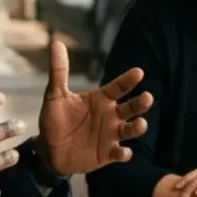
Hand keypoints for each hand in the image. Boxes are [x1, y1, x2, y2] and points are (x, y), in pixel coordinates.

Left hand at [37, 39, 151, 175]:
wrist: (49, 150)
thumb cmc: (54, 120)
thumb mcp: (54, 96)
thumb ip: (59, 71)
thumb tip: (56, 42)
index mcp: (101, 99)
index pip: (118, 87)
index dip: (128, 80)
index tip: (138, 72)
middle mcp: (110, 115)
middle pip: (131, 107)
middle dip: (141, 103)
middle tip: (147, 97)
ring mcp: (111, 135)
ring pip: (131, 129)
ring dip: (138, 127)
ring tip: (140, 123)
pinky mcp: (107, 153)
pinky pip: (120, 153)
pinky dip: (124, 153)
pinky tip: (123, 151)